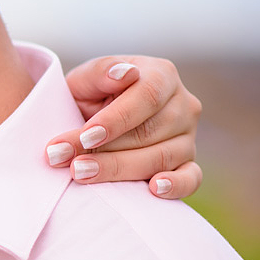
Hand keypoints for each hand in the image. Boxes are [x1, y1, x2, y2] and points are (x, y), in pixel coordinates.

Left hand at [47, 56, 202, 198]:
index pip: (147, 96)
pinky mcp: (186, 164)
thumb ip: (101, 71)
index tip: (87, 136)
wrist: (90, 121)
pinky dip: (176, 186)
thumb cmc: (89, 96)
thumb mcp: (85, 79)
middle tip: (68, 161)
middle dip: (104, 150)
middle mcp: (183, 105)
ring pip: (161, 158)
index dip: (117, 119)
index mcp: (161, 75)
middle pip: (150, 132)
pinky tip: (154, 189)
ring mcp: (187, 137)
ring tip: (81, 174)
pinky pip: (191, 178)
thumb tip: (124, 73)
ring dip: (119, 170)